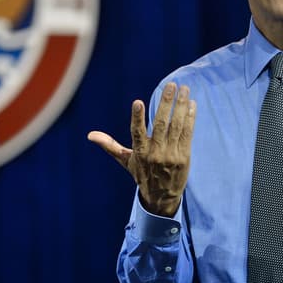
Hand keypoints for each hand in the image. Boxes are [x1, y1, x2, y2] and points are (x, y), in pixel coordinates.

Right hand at [88, 83, 196, 215]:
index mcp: (140, 152)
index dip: (137, 117)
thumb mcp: (125, 161)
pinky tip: (192, 105)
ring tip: (184, 89)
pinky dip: (190, 118)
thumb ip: (110, 145)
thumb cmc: (142, 175)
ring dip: (181, 106)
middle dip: (166, 103)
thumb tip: (90, 135)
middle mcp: (155, 153)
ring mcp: (171, 154)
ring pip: (176, 126)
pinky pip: (188, 133)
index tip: (138, 102)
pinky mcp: (184, 156)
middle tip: (171, 85)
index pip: (137, 132)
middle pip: (161, 124)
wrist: (162, 197)